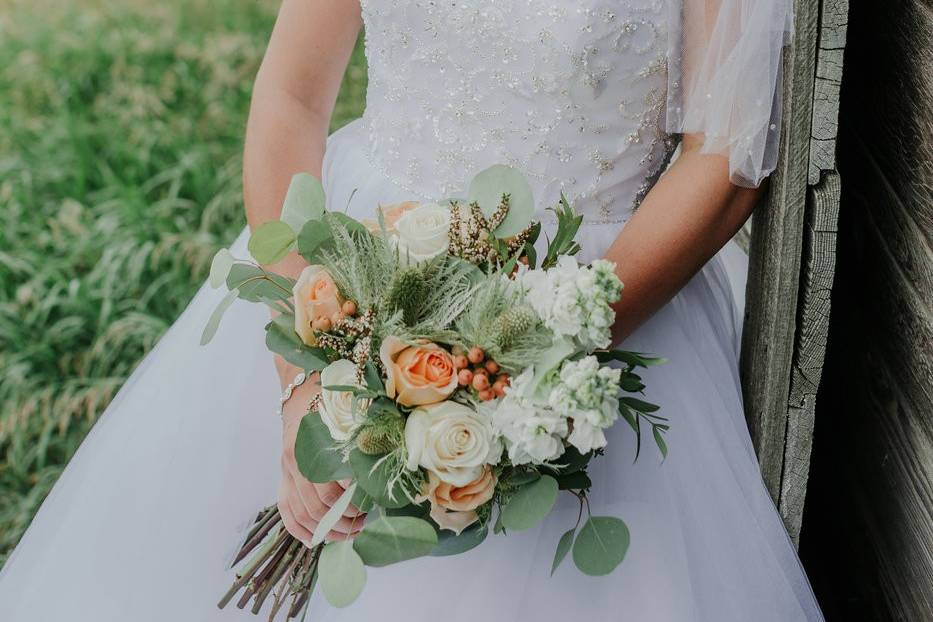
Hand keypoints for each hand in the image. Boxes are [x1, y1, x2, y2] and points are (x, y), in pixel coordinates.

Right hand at [277, 378, 363, 545]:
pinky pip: (286, 510)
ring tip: (349, 533)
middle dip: (343, 521)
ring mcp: (287, 471)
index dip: (352, 503)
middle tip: (363, 524)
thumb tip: (385, 468)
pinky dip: (300, 529)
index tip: (370, 507)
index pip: (332, 487)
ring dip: (328, 530)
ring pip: (303, 513)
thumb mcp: (350, 418)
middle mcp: (297, 461)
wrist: (302, 396)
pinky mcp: (283, 478)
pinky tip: (316, 540)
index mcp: (314, 445)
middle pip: (318, 506)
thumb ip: (364, 441)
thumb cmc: (332, 406)